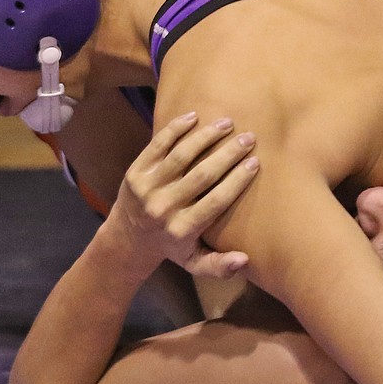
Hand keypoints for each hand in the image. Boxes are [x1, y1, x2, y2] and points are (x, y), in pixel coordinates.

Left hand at [106, 112, 258, 278]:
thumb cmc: (170, 247)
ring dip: (206, 136)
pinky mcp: (136, 171)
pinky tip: (195, 116)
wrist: (127, 238)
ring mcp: (147, 188)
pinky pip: (158, 144)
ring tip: (227, 123)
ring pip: (181, 155)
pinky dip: (176, 128)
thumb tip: (245, 260)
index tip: (255, 162)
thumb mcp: (194, 263)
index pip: (216, 201)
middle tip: (249, 138)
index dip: (237, 180)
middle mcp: (164, 208)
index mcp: (182, 229)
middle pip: (202, 175)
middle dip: (228, 154)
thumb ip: (219, 266)